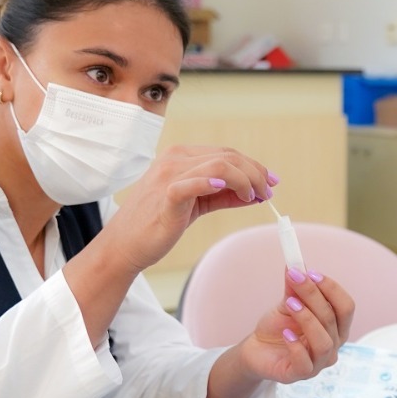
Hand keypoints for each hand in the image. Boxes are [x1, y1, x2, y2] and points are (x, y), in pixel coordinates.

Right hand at [99, 145, 275, 272]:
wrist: (125, 244)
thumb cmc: (159, 223)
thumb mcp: (197, 204)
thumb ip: (224, 196)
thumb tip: (257, 193)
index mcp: (181, 156)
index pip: (227, 153)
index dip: (254, 166)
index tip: (271, 182)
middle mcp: (175, 159)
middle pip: (228, 157)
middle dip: (256, 173)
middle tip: (268, 192)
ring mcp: (169, 175)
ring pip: (220, 166)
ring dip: (246, 180)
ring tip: (253, 197)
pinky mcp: (167, 196)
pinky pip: (194, 183)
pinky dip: (215, 184)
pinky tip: (234, 191)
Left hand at [235, 267, 356, 384]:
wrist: (256, 350)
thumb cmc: (278, 328)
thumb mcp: (287, 303)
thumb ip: (294, 287)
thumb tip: (295, 263)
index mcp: (336, 327)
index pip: (346, 306)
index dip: (332, 288)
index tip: (312, 272)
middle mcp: (333, 345)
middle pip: (333, 319)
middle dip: (314, 295)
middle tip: (295, 278)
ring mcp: (319, 363)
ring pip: (324, 342)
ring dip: (307, 319)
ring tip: (289, 304)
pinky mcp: (300, 375)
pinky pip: (305, 363)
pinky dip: (296, 347)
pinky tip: (285, 333)